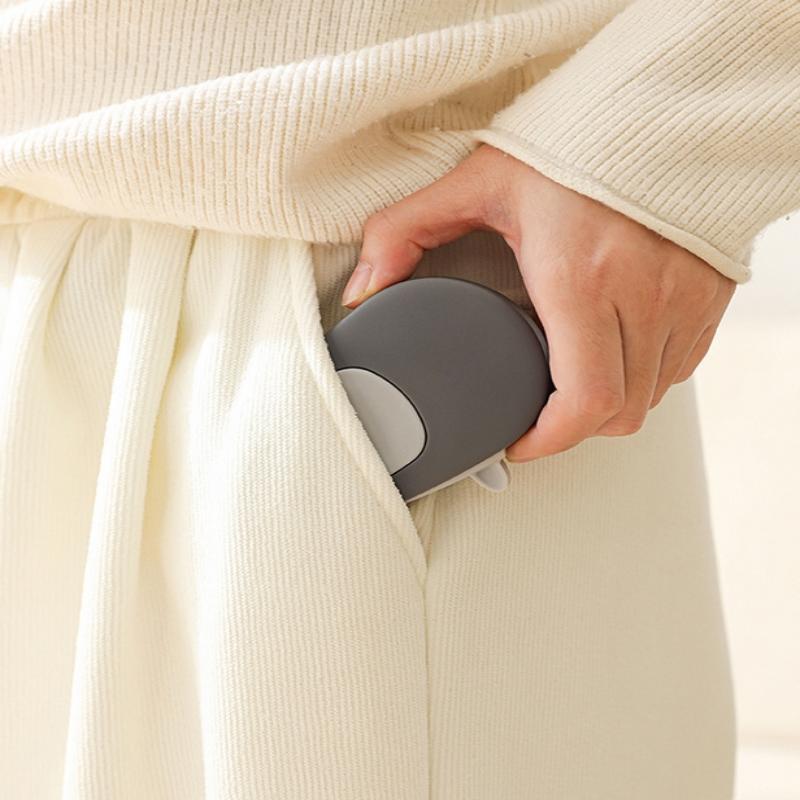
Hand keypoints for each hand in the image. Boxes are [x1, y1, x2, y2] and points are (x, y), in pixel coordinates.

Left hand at [341, 145, 735, 461]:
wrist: (658, 107)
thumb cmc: (567, 145)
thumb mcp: (476, 183)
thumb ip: (404, 233)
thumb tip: (364, 290)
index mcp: (579, 277)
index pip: (583, 400)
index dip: (550, 441)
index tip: (519, 443)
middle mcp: (642, 295)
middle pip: (618, 412)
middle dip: (571, 429)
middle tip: (536, 418)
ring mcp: (684, 298)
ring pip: (651, 397)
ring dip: (608, 407)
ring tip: (570, 388)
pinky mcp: (710, 295)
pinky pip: (681, 368)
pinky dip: (645, 378)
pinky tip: (613, 358)